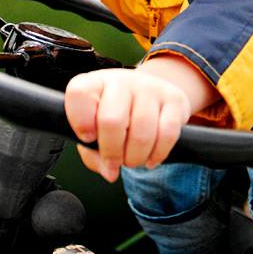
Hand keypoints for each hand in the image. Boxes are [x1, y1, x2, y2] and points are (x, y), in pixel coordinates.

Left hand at [64, 55, 218, 181]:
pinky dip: (157, 154)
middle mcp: (120, 81)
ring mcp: (149, 88)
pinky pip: (167, 134)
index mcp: (94, 84)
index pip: (79, 94)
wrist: (150, 92)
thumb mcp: (97, 128)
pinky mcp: (174, 99)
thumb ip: (92, 153)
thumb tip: (110, 172)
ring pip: (141, 132)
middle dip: (112, 152)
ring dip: (135, 157)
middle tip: (114, 161)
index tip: (88, 138)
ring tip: (132, 160)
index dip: (81, 122)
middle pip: (111, 121)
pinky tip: (150, 159)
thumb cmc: (116, 114)